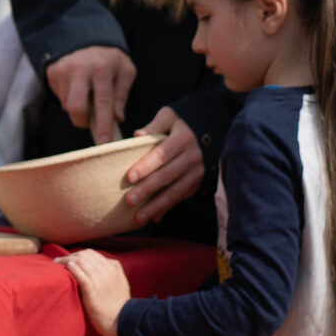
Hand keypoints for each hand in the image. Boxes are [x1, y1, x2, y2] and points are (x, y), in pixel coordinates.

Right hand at [46, 46, 136, 143]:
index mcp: (101, 68)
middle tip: (90, 123)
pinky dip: (69, 100)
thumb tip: (117, 118)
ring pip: (67, 105)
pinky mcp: (52, 73)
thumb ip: (122, 95)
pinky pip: (60, 98)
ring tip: (86, 96)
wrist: (84, 38)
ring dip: (78, 109)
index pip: (103, 101)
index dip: (103, 124)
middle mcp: (79, 69)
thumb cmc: (109, 60)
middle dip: (83, 122)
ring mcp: (63, 70)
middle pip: (76, 107)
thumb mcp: (125, 71)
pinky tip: (76, 88)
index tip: (104, 142)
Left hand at [57, 248, 130, 335]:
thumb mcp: (121, 281)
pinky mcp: (92, 291)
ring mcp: (99, 281)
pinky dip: (73, 269)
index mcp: (113, 268)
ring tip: (57, 262)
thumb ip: (113, 270)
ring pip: (81, 262)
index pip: (92, 253)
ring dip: (66, 260)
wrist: (122, 320)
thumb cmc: (119, 303)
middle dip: (70, 255)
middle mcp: (106, 271)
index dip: (78, 254)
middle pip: (85, 255)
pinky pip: (81, 276)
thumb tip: (103, 262)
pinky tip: (66, 267)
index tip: (69, 258)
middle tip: (59, 260)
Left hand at [124, 107, 202, 223]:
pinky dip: (166, 208)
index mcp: (183, 138)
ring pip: (175, 191)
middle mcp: (193, 156)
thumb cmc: (178, 124)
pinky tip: (153, 217)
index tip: (129, 177)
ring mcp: (197, 172)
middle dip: (147, 189)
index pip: (162, 154)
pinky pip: (181, 197)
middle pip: (167, 175)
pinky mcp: (197, 183)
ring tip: (138, 218)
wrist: (207, 132)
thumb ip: (154, 126)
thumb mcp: (168, 117)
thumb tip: (137, 135)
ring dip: (156, 206)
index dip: (146, 166)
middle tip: (128, 200)